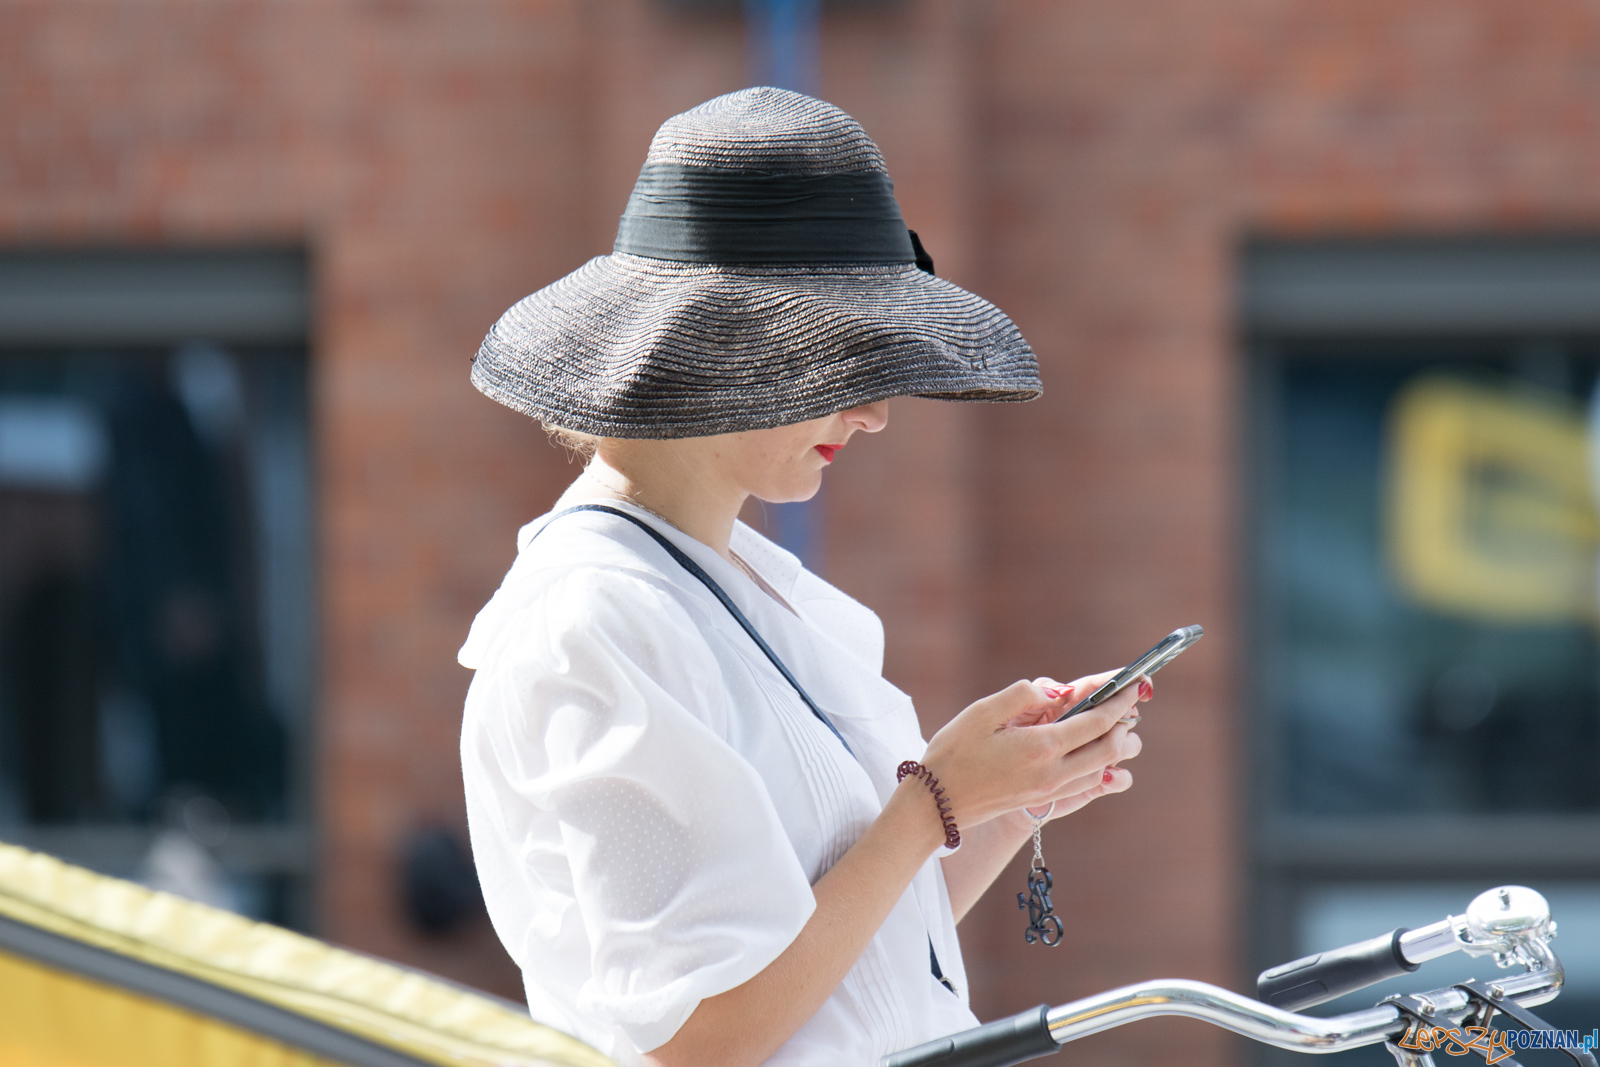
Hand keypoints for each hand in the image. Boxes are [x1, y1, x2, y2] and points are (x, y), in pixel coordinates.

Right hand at [918, 670, 1147, 830]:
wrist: (936, 805)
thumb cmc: (953, 753)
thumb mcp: (982, 712)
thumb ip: (1023, 696)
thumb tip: (1056, 691)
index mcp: (1041, 746)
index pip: (1096, 721)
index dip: (1120, 700)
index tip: (1134, 683)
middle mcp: (1053, 773)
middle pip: (1109, 749)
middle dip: (1125, 723)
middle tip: (1132, 700)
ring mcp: (1050, 790)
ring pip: (1101, 768)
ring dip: (1116, 745)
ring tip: (1117, 724)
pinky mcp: (1043, 800)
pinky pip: (1085, 783)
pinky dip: (1100, 766)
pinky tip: (1097, 754)